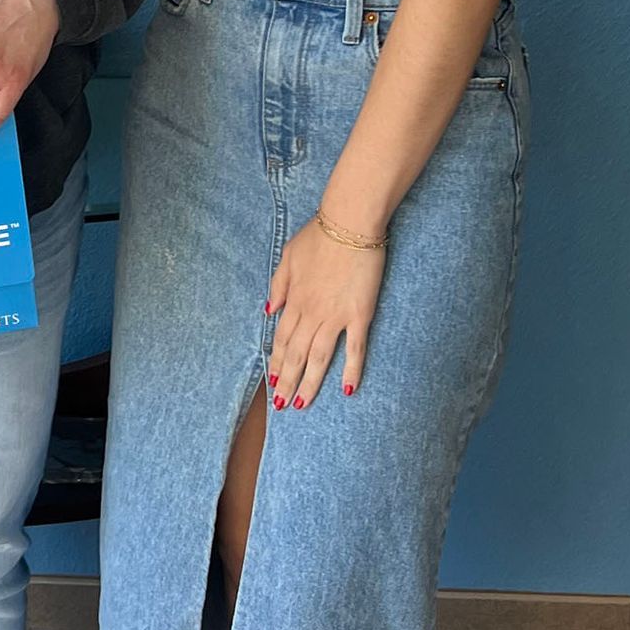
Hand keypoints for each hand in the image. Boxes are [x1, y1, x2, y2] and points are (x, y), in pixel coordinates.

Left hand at [264, 216, 386, 409]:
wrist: (349, 223)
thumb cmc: (319, 235)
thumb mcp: (288, 256)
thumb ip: (278, 286)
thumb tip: (269, 311)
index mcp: (294, 299)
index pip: (282, 339)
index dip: (276, 362)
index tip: (272, 382)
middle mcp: (311, 312)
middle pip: (296, 354)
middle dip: (287, 381)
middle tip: (282, 406)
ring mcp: (335, 315)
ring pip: (319, 357)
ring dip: (310, 382)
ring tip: (303, 404)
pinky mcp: (359, 314)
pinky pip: (354, 348)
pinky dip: (351, 370)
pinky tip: (347, 389)